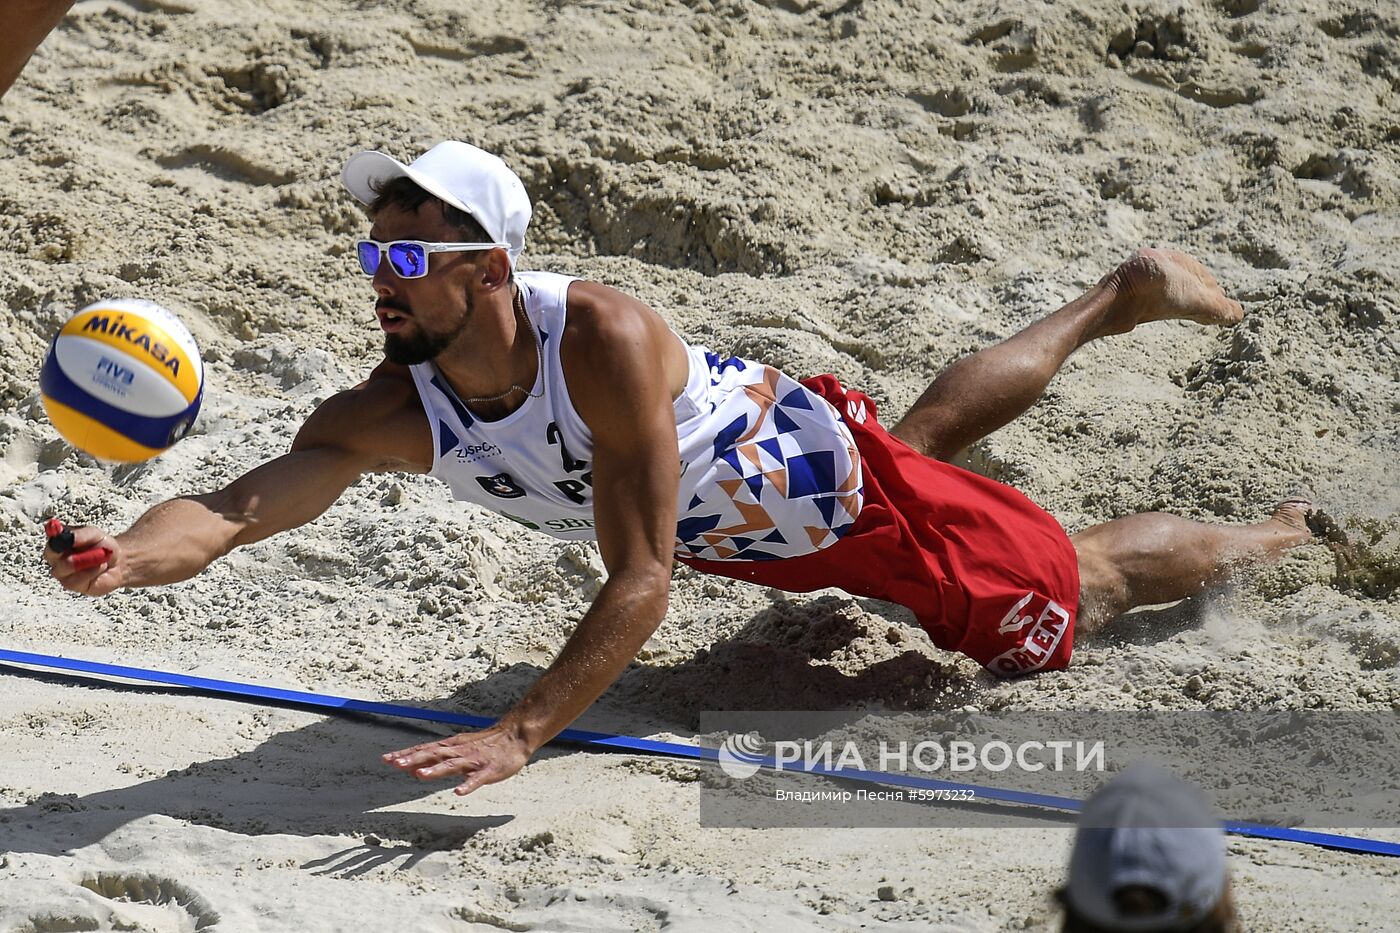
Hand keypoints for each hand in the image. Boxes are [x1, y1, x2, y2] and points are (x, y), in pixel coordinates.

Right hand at [45, 525, 122, 595]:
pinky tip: (100, 568)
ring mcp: (62, 573)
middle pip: (50, 556)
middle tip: (88, 552)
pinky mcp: (72, 585)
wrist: (118, 563)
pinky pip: (76, 580)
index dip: (55, 541)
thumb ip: (80, 534)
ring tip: (100, 557)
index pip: (49, 541)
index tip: (63, 539)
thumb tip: (68, 537)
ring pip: (63, 569)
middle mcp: (56, 558)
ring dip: (86, 562)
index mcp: (58, 542)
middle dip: (69, 552)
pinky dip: (91, 572)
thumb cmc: (102, 546)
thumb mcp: (94, 534)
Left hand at [383, 723, 532, 795]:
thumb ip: (436, 759)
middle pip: (434, 754)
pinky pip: (477, 779)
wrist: (515, 736)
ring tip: (420, 776)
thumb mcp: (458, 749)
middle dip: (415, 759)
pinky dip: (467, 785)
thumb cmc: (484, 745)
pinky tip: (458, 792)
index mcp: (451, 747)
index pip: (424, 750)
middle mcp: (459, 751)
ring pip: (452, 765)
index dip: (406, 754)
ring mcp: (474, 760)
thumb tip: (410, 768)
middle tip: (396, 763)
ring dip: (436, 770)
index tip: (386, 759)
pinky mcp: (489, 770)